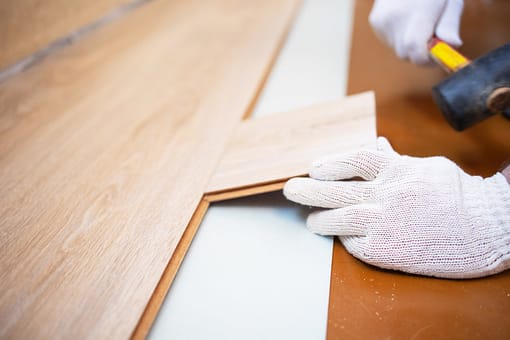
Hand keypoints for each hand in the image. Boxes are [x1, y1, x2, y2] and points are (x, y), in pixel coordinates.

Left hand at [284, 137, 509, 278]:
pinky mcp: (387, 250)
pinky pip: (354, 245)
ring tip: (311, 221)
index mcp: (396, 169)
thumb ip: (397, 159)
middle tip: (290, 188)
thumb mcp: (428, 167)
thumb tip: (376, 145)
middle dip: (308, 190)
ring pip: (338, 219)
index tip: (313, 167)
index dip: (330, 162)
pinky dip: (346, 240)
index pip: (352, 159)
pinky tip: (342, 238)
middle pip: (335, 189)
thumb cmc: (460, 196)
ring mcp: (383, 222)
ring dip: (320, 220)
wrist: (489, 229)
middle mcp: (385, 194)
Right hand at [369, 0, 463, 64]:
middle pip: (406, 54)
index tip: (438, 57)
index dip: (428, 59)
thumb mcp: (450, 1)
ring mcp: (382, 20)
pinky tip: (407, 19)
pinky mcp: (375, 21)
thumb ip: (450, 24)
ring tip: (418, 23)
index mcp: (418, 12)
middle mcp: (395, 18)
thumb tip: (452, 45)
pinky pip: (390, 40)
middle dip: (419, 52)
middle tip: (431, 38)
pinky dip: (400, 36)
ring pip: (397, 49)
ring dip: (409, 44)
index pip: (417, 52)